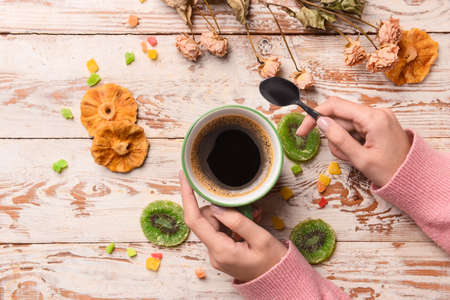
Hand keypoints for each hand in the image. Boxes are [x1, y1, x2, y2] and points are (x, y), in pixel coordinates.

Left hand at [179, 171, 286, 281]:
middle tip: (246, 208)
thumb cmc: (273, 262)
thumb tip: (217, 207)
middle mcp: (214, 254)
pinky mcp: (221, 252)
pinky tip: (248, 223)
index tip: (185, 178)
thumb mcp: (261, 238)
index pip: (195, 220)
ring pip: (213, 222)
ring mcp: (216, 254)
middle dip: (223, 208)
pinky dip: (232, 223)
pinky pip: (220, 230)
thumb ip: (238, 221)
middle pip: (206, 219)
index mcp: (221, 250)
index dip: (188, 196)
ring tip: (252, 216)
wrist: (278, 280)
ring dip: (230, 215)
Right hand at [297, 96, 411, 186]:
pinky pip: (355, 128)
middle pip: (340, 116)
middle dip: (333, 135)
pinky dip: (350, 141)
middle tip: (339, 153)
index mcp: (373, 118)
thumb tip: (320, 121)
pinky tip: (358, 153)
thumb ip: (338, 138)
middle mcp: (376, 113)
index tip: (303, 130)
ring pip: (345, 124)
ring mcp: (378, 118)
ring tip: (354, 158)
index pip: (335, 106)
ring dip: (342, 141)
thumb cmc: (391, 172)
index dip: (315, 116)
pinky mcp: (378, 124)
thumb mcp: (360, 159)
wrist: (414, 178)